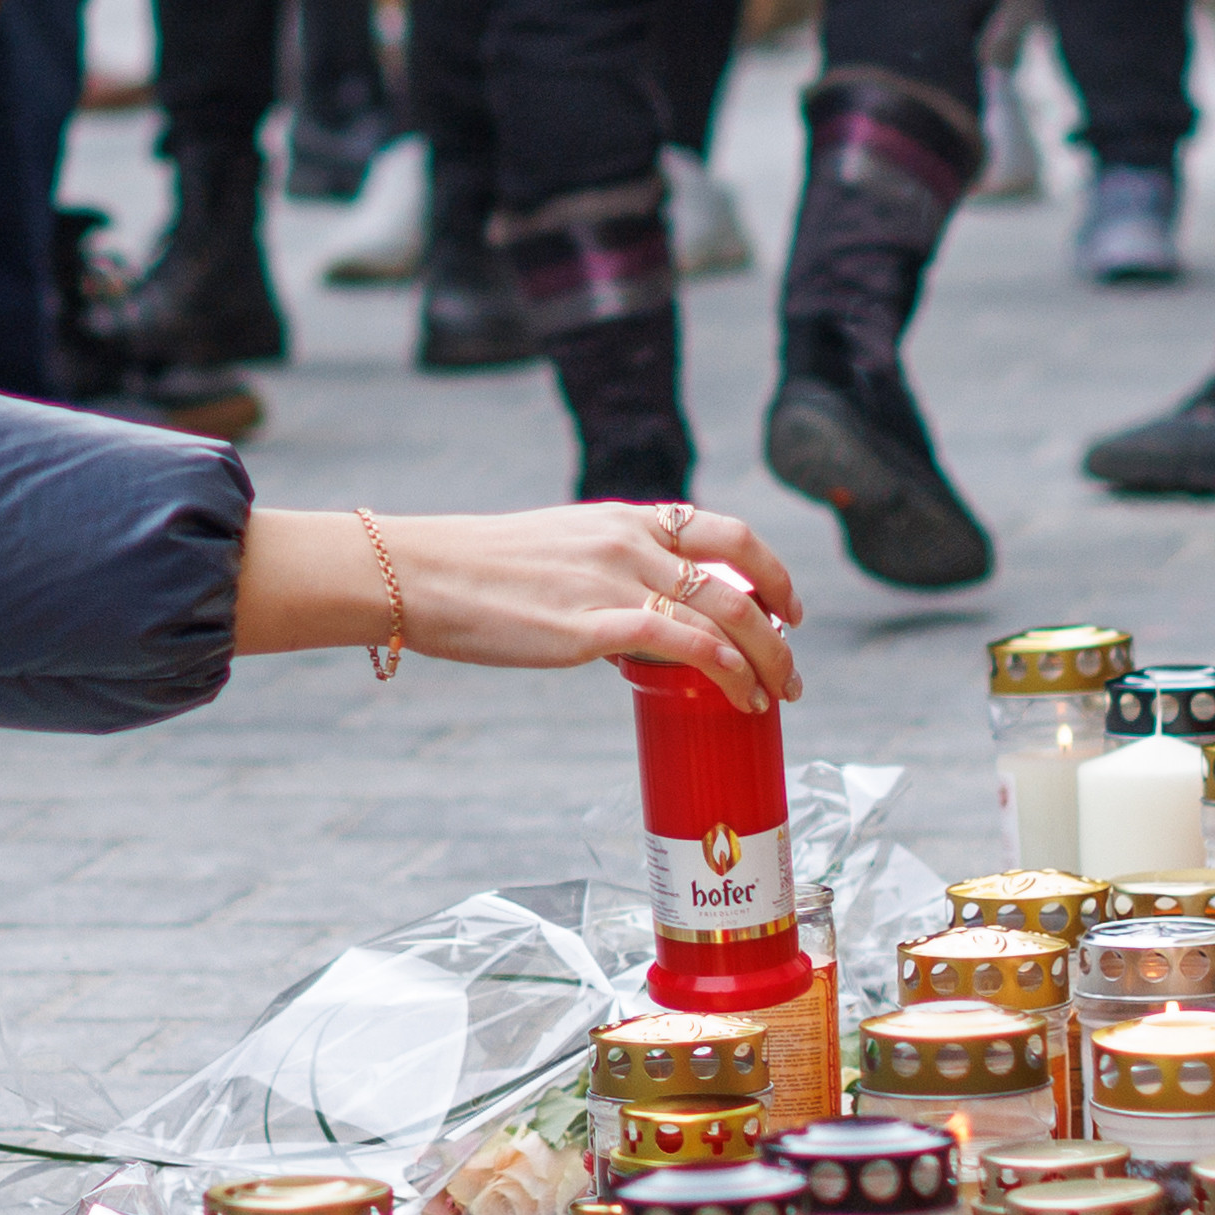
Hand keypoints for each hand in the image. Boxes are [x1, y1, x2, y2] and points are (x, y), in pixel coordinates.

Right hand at [371, 497, 802, 701]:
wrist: (422, 574)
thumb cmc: (478, 571)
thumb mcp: (559, 551)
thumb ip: (606, 571)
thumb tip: (634, 620)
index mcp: (626, 518)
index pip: (725, 532)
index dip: (770, 570)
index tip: (786, 605)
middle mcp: (632, 541)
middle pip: (740, 577)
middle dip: (780, 626)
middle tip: (792, 664)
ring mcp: (616, 580)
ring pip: (725, 614)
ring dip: (765, 659)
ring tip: (776, 695)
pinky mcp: (593, 624)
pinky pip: (684, 644)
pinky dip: (725, 671)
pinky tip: (739, 696)